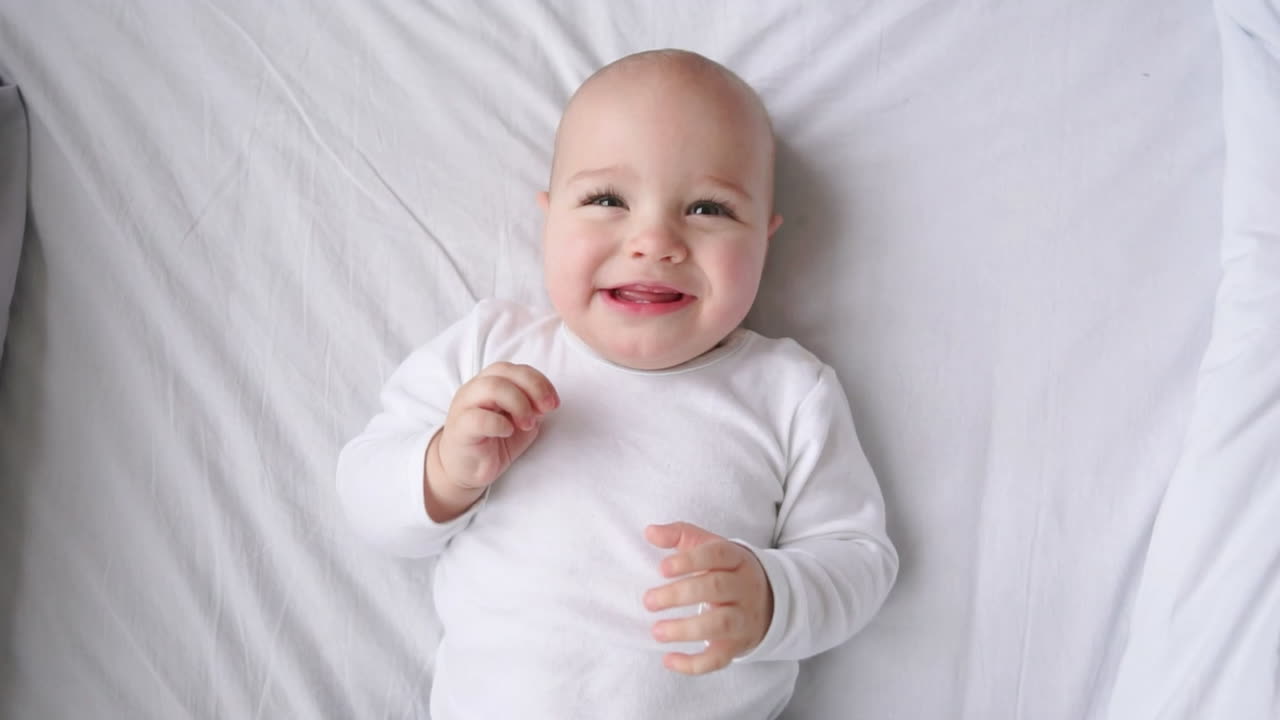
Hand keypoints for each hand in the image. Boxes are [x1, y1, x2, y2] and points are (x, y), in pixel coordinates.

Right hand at [426, 362, 557, 519]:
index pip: (515, 369)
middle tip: (546, 410)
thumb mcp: (520, 422)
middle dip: (532, 387)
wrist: (466, 470)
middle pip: (503, 371)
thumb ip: (532, 408)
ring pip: (491, 387)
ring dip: (518, 403)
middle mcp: (474, 389)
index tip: (554, 402)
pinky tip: (508, 432)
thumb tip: (545, 402)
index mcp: (489, 384)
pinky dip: (499, 423)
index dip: (538, 380)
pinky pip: (478, 418)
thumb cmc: (493, 443)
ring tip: (527, 424)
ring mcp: (464, 406)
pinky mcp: (459, 428)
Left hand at [643, 522, 773, 674]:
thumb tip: (650, 532)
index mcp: (737, 559)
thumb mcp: (709, 546)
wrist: (769, 599)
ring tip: (656, 631)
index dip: (690, 560)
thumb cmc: (726, 569)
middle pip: (716, 588)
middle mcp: (744, 587)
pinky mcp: (738, 644)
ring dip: (686, 630)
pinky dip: (694, 664)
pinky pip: (719, 658)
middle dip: (680, 595)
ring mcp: (744, 618)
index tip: (662, 568)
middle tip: (648, 601)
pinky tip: (669, 660)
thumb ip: (680, 535)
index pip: (717, 554)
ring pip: (720, 624)